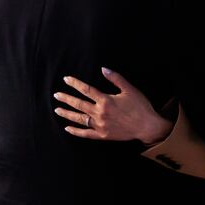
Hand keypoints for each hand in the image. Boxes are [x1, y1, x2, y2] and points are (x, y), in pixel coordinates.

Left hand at [53, 68, 171, 144]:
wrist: (148, 126)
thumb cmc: (140, 106)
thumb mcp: (129, 89)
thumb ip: (115, 78)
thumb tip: (103, 68)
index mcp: (106, 100)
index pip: (86, 90)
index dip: (75, 84)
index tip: (66, 79)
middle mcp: (100, 113)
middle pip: (79, 104)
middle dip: (66, 98)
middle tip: (56, 95)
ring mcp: (100, 125)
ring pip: (79, 119)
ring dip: (67, 114)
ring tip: (57, 109)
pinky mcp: (103, 135)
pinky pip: (86, 134)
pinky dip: (76, 131)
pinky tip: (68, 128)